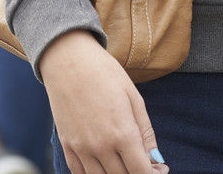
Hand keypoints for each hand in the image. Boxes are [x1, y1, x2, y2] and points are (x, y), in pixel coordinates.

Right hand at [40, 31, 167, 173]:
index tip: (156, 170)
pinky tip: (103, 165)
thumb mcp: (134, 97)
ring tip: (123, 162)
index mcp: (123, 133)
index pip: (141, 173)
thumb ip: (146, 133)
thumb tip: (155, 161)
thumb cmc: (104, 73)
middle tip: (141, 162)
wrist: (68, 59)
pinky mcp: (67, 145)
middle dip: (135, 173)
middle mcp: (101, 146)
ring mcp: (81, 148)